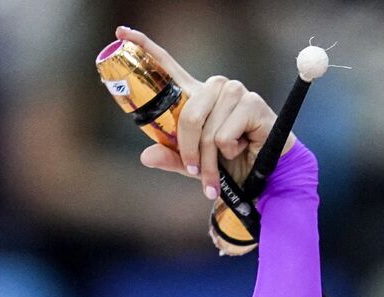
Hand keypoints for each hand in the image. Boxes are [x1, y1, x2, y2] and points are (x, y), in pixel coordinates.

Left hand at [115, 26, 294, 201]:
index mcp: (195, 94)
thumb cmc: (228, 164)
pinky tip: (244, 146)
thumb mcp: (192, 164)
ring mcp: (234, 91)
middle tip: (195, 173)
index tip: (120, 33)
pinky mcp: (252, 103)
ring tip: (223, 164)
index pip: (167, 64)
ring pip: (207, 130)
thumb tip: (145, 156)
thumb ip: (171, 158)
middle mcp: (214, 87)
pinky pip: (224, 135)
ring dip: (211, 159)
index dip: (144, 46)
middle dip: (189, 152)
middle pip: (187, 116)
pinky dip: (230, 151)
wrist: (263, 176)